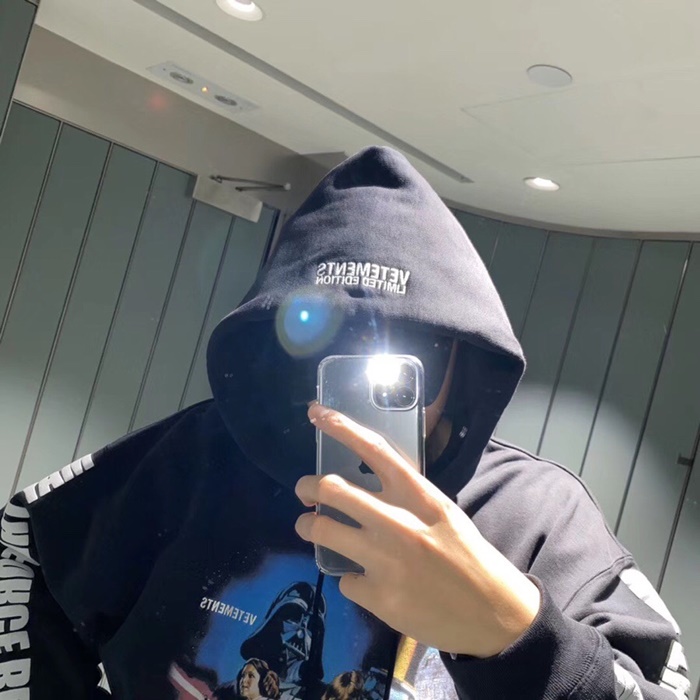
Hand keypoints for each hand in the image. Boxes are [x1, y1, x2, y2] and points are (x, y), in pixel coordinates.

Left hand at [294, 403, 540, 657]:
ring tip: (309, 527)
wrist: (493, 613)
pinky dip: (348, 577)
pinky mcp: (378, 596)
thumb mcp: (442, 513)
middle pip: (331, 488)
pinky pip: (343, 579)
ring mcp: (384, 559)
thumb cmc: (468, 556)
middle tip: (304, 491)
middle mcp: (397, 521)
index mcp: (418, 496)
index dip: (340, 427)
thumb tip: (363, 487)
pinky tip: (362, 580)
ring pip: (320, 530)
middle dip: (306, 486)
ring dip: (307, 526)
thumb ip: (406, 497)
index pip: (373, 449)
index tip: (315, 413)